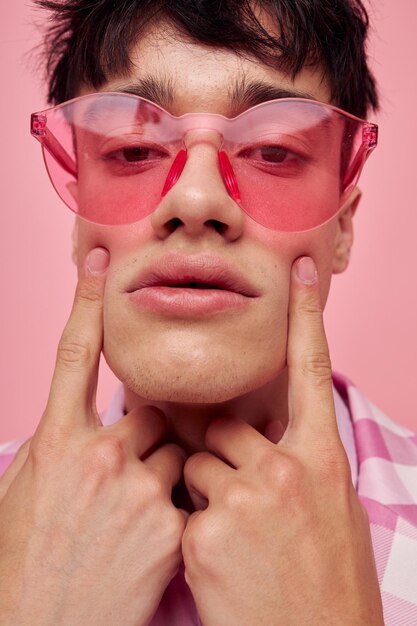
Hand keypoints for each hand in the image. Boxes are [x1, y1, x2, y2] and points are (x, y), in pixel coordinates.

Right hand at [0, 248, 186, 625]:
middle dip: (146, 432)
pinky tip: (147, 540)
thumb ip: (59, 445)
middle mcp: (98, 455)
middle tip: (124, 473)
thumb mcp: (27, 489)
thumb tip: (80, 420)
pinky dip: (176, 506)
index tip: (102, 259)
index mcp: (56, 442)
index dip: (88, 301)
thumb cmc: (23, 561)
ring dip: (162, 470)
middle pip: (150, 411)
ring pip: (174, 451)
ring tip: (130, 516)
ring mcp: (138, 489)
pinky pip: (187, 492)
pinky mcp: (171, 524)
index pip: (74, 353)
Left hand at [182, 256, 383, 625]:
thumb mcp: (330, 511)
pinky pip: (183, 505)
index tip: (300, 269)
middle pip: (226, 426)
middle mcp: (287, 470)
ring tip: (234, 538)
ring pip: (198, 463)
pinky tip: (219, 563)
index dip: (306, 316)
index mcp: (323, 460)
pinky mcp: (205, 532)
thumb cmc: (326, 584)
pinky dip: (192, 528)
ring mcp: (245, 499)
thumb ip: (300, 462)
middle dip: (221, 453)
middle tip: (240, 498)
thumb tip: (272, 434)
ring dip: (205, 491)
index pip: (311, 370)